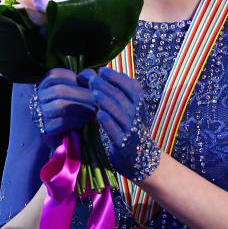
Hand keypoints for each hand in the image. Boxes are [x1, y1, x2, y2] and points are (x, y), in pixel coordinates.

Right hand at [34, 68, 96, 149]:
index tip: (92, 85)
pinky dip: (77, 120)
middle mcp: (39, 97)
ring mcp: (40, 113)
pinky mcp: (45, 130)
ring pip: (60, 105)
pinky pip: (61, 122)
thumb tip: (92, 76)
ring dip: (81, 107)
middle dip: (83, 94)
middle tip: (99, 100)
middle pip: (60, 90)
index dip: (77, 79)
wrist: (64, 137)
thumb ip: (84, 81)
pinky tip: (88, 120)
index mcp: (45, 84)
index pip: (57, 75)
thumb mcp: (78, 92)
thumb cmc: (74, 110)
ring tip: (95, 110)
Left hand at [81, 67, 160, 181]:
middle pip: (123, 98)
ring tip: (94, 93)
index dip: (117, 77)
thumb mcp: (123, 108)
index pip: (131, 87)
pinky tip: (99, 115)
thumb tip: (89, 74)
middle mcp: (137, 116)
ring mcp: (131, 131)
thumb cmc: (125, 127)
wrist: (138, 158)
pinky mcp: (124, 145)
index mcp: (138, 104)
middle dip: (107, 87)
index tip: (102, 70)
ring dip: (107, 102)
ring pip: (120, 114)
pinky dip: (109, 123)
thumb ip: (109, 91)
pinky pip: (117, 133)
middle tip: (92, 80)